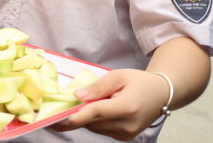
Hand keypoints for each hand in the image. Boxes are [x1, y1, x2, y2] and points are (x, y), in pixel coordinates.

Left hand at [52, 69, 169, 140]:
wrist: (162, 94)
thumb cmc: (139, 81)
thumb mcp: (118, 76)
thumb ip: (97, 87)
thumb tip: (76, 96)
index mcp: (126, 108)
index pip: (94, 113)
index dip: (72, 116)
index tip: (53, 117)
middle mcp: (126, 125)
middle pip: (90, 122)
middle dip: (72, 115)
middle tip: (51, 109)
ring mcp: (125, 134)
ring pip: (93, 127)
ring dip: (82, 117)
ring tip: (73, 105)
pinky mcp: (124, 137)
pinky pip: (100, 129)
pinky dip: (92, 120)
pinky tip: (90, 110)